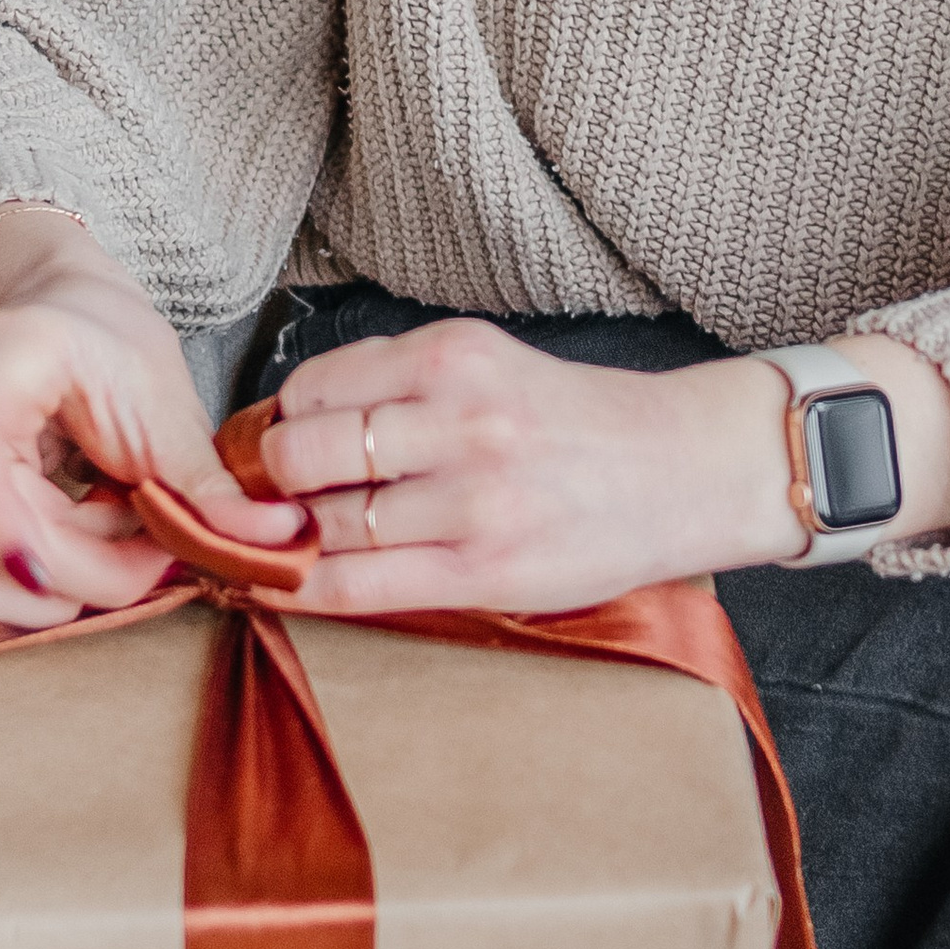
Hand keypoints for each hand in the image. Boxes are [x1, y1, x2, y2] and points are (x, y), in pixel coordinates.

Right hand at [0, 206, 305, 626]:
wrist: (51, 309)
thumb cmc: (102, 334)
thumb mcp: (164, 398)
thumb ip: (206, 481)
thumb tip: (272, 536)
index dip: (21, 537)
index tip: (84, 587)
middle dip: (89, 571)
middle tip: (163, 553)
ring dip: (72, 576)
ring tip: (128, 527)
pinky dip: (53, 565)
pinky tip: (94, 524)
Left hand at [250, 317, 949, 616]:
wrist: (684, 471)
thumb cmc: (579, 425)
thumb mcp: (491, 369)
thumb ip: (399, 390)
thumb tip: (287, 427)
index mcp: (454, 357)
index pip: (313, 388)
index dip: (273, 424)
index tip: (265, 448)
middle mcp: (461, 418)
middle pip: (303, 454)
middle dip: (269, 484)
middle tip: (266, 502)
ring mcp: (474, 498)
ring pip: (327, 523)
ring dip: (289, 542)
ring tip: (278, 547)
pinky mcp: (487, 568)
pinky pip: (359, 586)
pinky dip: (303, 590)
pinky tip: (279, 590)